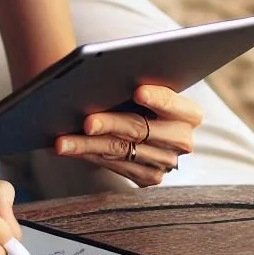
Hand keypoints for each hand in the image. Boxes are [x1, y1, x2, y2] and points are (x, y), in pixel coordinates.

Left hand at [54, 84, 201, 186]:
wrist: (147, 124)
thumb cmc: (142, 97)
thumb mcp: (150, 88)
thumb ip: (140, 82)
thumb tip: (111, 76)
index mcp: (189, 115)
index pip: (174, 104)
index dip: (157, 98)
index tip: (138, 91)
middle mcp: (181, 141)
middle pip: (141, 130)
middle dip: (111, 124)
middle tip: (87, 122)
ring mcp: (165, 163)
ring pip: (121, 151)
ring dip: (87, 145)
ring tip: (63, 140)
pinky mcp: (148, 178)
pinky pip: (113, 165)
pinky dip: (88, 155)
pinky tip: (70, 148)